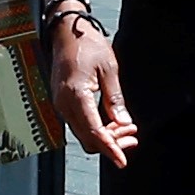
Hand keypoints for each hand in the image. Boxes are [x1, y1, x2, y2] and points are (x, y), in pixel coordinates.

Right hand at [51, 16, 135, 162]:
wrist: (66, 33)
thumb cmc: (87, 45)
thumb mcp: (109, 69)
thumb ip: (115, 100)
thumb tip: (124, 123)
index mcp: (76, 95)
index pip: (94, 131)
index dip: (110, 148)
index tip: (122, 161)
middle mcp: (64, 104)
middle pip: (88, 138)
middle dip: (111, 143)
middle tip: (133, 137)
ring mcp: (61, 105)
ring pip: (84, 134)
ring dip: (105, 136)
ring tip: (127, 129)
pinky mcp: (62, 103)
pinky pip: (79, 124)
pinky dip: (96, 128)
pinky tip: (112, 123)